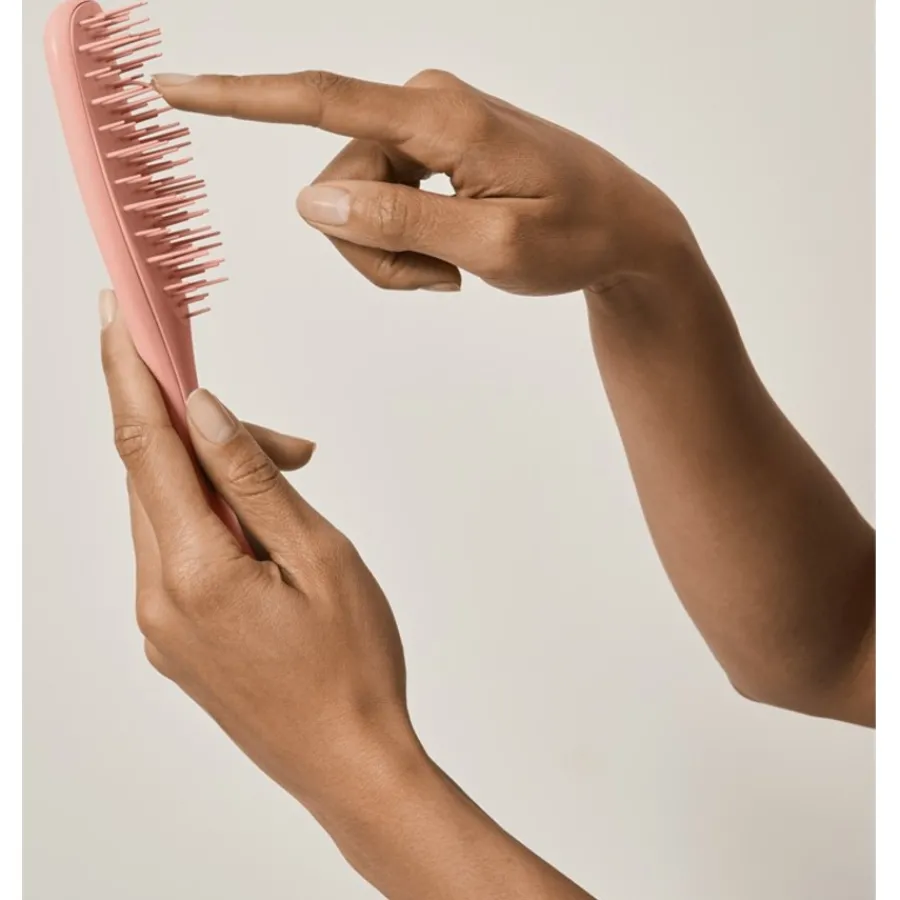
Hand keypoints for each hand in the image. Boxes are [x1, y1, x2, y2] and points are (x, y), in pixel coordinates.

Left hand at [100, 289, 419, 808]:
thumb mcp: (319, 556)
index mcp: (194, 572)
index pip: (146, 445)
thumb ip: (252, 480)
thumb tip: (204, 412)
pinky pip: (175, 555)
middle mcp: (157, 598)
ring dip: (216, 483)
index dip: (129, 372)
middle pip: (157, 477)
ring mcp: (159, 625)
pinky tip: (263, 537)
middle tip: (290, 444)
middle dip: (208, 436)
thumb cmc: (354, 665)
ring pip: (167, 515)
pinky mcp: (173, 640)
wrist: (351, 765)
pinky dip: (212, 523)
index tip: (116, 315)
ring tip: (293, 492)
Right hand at [153, 70, 699, 296]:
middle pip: (336, 189)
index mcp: (440, 118)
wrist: (624, 226)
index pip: (320, 101)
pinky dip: (407, 245)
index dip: (239, 98)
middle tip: (442, 280)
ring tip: (454, 269)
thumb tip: (310, 203)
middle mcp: (424, 107)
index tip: (170, 87)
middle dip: (374, 252)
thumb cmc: (578, 235)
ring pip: (355, 206)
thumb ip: (401, 223)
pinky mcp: (431, 148)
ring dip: (394, 254)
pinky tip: (454, 254)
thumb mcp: (496, 247)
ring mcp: (425, 127)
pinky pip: (381, 203)